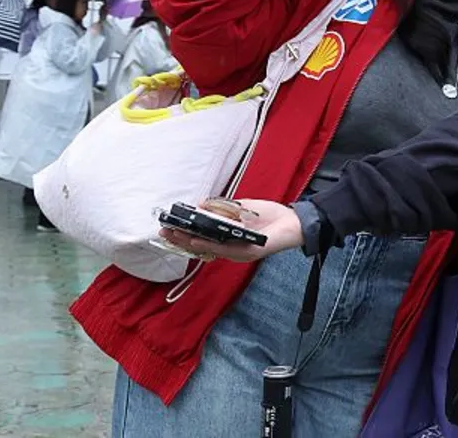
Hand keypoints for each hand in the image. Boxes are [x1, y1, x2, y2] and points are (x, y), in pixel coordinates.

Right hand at [158, 198, 301, 262]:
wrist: (294, 222)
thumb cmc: (269, 215)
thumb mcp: (242, 208)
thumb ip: (222, 208)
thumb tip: (199, 204)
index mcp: (228, 238)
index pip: (202, 238)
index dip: (184, 234)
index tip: (168, 227)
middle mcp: (231, 248)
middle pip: (201, 246)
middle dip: (181, 240)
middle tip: (163, 233)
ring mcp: (238, 252)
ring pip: (210, 249)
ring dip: (190, 243)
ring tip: (174, 236)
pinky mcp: (248, 253)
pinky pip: (226, 250)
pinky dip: (210, 245)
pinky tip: (198, 240)